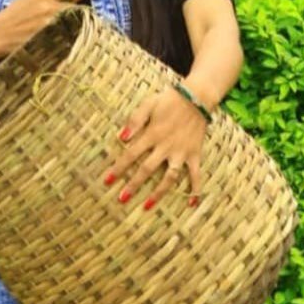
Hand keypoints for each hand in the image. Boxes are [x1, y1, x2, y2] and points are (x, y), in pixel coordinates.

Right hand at [0, 0, 81, 59]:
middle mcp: (49, 9)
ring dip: (71, 27)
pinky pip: (66, 38)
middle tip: (70, 18)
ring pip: (74, 24)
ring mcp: (51, 26)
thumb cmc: (9, 18)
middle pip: (76, 8)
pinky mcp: (50, 41)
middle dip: (75, 13)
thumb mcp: (26, 0)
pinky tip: (57, 40)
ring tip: (62, 31)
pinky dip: (66, 39)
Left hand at [103, 87, 206, 209]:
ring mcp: (181, 152)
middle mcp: (166, 146)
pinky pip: (196, 174)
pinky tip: (192, 203)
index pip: (131, 154)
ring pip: (170, 177)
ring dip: (159, 192)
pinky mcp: (194, 154)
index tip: (107, 180)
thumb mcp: (148, 104)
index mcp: (152, 134)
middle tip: (122, 199)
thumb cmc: (169, 101)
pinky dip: (195, 189)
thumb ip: (135, 120)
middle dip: (133, 185)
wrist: (196, 98)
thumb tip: (121, 137)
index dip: (119, 168)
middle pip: (147, 169)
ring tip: (147, 205)